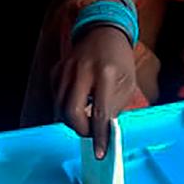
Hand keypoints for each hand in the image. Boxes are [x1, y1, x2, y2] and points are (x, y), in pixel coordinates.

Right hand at [56, 26, 136, 158]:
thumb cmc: (119, 59)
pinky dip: (65, 107)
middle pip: (71, 112)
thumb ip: (116, 106)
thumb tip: (104, 130)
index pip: (99, 112)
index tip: (100, 152)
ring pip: (60, 107)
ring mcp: (66, 70)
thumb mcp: (127, 82)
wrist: (103, 32)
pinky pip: (56, 98)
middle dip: (80, 129)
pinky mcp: (57, 71)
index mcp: (105, 73)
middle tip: (91, 133)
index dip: (99, 135)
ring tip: (87, 117)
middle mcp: (82, 71)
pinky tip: (79, 102)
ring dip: (73, 120)